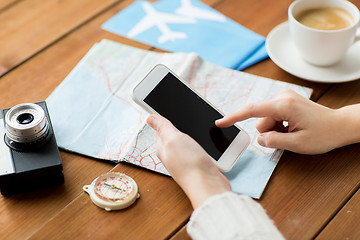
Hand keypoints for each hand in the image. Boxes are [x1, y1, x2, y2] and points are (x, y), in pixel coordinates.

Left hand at [147, 114, 230, 208]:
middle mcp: (172, 154)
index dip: (164, 117)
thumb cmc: (190, 164)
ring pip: (186, 141)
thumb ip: (163, 127)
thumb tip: (150, 117)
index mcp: (163, 147)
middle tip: (185, 114)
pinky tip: (205, 140)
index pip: (160, 128)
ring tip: (196, 124)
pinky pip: (196, 149)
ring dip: (191, 133)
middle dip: (179, 124)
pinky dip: (200, 142)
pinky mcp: (197, 164)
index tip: (168, 106)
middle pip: (173, 134)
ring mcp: (185, 160)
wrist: (208, 185)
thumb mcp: (173, 139)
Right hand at [216, 89, 352, 153]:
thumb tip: (259, 139)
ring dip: (274, 129)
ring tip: (292, 131)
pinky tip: (292, 126)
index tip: (220, 122)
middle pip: (260, 119)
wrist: (339, 125)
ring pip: (266, 119)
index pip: (252, 110)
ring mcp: (284, 97)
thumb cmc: (323, 134)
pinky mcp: (285, 100)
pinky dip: (278, 124)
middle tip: (287, 136)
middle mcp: (282, 97)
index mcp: (284, 105)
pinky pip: (272, 115)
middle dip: (269, 132)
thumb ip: (274, 141)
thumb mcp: (298, 144)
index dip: (234, 117)